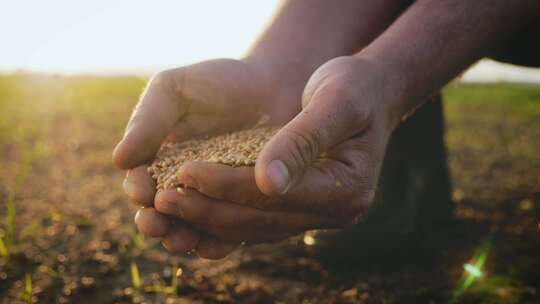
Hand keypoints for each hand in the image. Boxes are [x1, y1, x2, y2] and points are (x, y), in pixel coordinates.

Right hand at [113, 58, 301, 258]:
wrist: (271, 85)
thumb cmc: (218, 83)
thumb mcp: (174, 91)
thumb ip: (147, 121)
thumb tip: (118, 160)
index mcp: (161, 159)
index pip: (142, 182)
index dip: (139, 190)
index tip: (143, 191)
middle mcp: (184, 184)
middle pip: (162, 213)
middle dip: (154, 222)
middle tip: (155, 224)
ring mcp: (214, 198)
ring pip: (192, 228)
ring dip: (181, 239)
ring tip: (180, 240)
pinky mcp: (243, 206)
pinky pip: (229, 232)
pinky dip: (218, 243)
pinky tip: (214, 245)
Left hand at [151, 56, 403, 253]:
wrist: (367, 92)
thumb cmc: (355, 88)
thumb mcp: (336, 101)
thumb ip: (302, 140)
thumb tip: (267, 182)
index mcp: (347, 189)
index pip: (275, 196)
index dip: (227, 185)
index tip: (184, 172)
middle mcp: (333, 212)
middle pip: (259, 220)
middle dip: (207, 210)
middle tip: (159, 199)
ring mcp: (316, 215)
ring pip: (252, 228)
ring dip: (205, 219)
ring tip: (162, 207)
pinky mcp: (298, 209)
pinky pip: (254, 223)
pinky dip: (219, 217)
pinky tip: (188, 209)